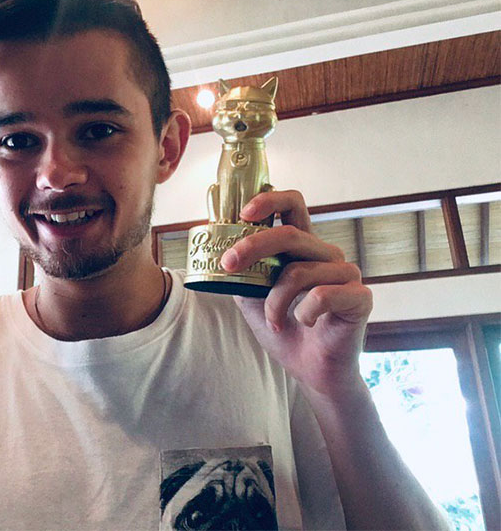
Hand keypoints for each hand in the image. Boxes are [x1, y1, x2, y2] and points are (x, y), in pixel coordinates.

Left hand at [222, 190, 372, 397]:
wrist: (312, 371)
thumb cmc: (284, 330)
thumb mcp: (251, 298)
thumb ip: (241, 272)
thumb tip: (212, 250)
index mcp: (302, 248)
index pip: (292, 204)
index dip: (269, 200)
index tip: (243, 212)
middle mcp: (326, 254)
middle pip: (290, 233)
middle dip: (254, 245)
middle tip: (229, 264)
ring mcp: (346, 274)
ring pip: (299, 271)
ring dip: (274, 301)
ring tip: (272, 321)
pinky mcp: (360, 297)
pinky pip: (322, 295)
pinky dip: (303, 313)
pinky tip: (304, 323)